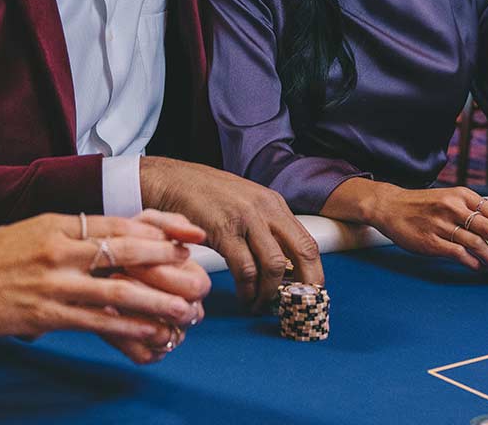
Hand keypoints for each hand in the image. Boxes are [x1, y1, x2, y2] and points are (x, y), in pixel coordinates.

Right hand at [0, 213, 207, 363]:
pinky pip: (95, 321)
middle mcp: (60, 250)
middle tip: (197, 269)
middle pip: (126, 252)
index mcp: (58, 224)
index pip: (119, 223)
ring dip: (157, 302)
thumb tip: (114, 236)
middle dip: (167, 261)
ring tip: (185, 310)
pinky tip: (149, 330)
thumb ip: (74, 233)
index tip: (187, 236)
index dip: (158, 230)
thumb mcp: (33, 230)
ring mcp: (53, 284)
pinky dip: (127, 326)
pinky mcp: (45, 315)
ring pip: (118, 291)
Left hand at [104, 209, 211, 363]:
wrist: (91, 264)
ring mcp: (171, 332)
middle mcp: (188, 308)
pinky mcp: (149, 350)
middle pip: (184, 312)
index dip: (166, 275)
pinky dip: (124, 339)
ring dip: (135, 317)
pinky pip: (145, 355)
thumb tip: (198, 235)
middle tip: (117, 280)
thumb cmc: (125, 242)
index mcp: (194, 279)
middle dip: (148, 295)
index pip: (197, 286)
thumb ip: (172, 225)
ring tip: (106, 300)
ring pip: (165, 336)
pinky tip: (104, 320)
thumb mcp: (147, 224)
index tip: (133, 263)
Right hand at [140, 156, 322, 313]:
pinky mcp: (223, 231)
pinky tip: (244, 297)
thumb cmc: (207, 197)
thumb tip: (283, 264)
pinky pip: (244, 269)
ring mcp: (246, 219)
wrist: (172, 180)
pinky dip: (248, 289)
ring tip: (261, 305)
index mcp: (275, 204)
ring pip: (274, 264)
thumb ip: (265, 228)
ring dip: (270, 292)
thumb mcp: (246, 204)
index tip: (310, 293)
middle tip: (296, 307)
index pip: (308, 242)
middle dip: (304, 285)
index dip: (314, 271)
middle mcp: (266, 209)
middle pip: (302, 252)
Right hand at [367, 184, 487, 279]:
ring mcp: (442, 225)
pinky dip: (473, 263)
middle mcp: (455, 208)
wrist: (390, 206)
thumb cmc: (424, 205)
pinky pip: (458, 254)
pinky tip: (481, 270)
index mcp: (464, 196)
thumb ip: (473, 212)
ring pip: (478, 245)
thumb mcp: (451, 199)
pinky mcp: (430, 241)